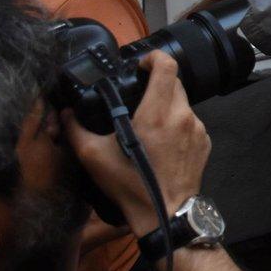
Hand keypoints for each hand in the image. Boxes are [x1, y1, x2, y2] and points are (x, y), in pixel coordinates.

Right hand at [62, 51, 211, 236]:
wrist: (165, 213)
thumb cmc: (130, 184)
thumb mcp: (94, 157)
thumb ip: (77, 130)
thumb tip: (66, 114)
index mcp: (158, 113)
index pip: (167, 66)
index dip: (154, 58)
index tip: (141, 65)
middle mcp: (182, 116)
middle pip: (175, 83)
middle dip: (157, 83)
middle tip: (139, 96)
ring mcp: (198, 129)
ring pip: (183, 103)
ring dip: (167, 106)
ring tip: (148, 125)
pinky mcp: (205, 142)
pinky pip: (191, 122)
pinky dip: (178, 124)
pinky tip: (163, 142)